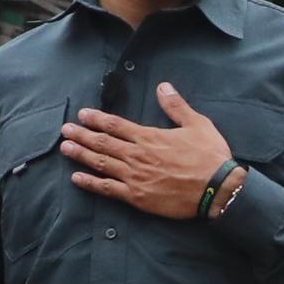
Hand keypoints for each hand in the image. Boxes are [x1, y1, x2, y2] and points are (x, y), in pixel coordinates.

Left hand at [61, 83, 233, 221]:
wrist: (218, 189)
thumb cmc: (210, 157)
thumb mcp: (198, 124)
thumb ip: (176, 106)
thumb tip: (163, 86)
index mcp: (149, 137)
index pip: (116, 125)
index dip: (97, 119)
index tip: (82, 114)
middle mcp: (137, 155)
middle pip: (102, 143)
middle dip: (82, 135)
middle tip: (65, 130)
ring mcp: (135, 177)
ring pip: (101, 163)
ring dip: (81, 155)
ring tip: (66, 148)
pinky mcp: (137, 196)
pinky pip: (108, 189)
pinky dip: (90, 183)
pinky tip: (77, 178)